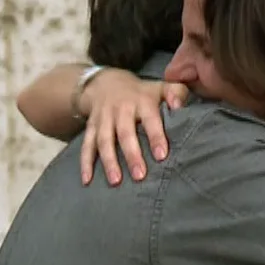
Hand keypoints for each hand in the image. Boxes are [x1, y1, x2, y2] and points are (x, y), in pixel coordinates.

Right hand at [79, 69, 188, 185]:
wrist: (105, 83)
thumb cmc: (142, 93)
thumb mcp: (160, 87)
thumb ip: (176, 93)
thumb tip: (179, 107)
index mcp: (142, 101)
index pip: (150, 119)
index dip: (156, 136)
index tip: (161, 156)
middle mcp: (121, 109)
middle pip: (125, 133)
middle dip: (131, 155)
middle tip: (140, 176)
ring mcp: (103, 119)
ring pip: (104, 141)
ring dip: (109, 161)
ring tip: (115, 181)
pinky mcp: (91, 127)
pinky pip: (86, 145)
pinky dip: (85, 163)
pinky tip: (87, 180)